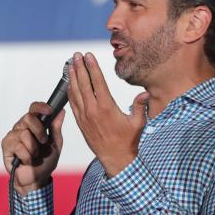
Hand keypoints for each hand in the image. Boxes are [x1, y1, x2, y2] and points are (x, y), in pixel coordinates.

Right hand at [1, 102, 64, 194]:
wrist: (37, 179)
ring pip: (24, 133)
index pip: (34, 108)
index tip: (49, 111)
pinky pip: (18, 146)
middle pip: (28, 117)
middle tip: (44, 141)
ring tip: (34, 156)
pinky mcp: (6, 145)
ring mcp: (13, 135)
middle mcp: (22, 127)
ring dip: (33, 148)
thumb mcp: (55, 144)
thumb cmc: (45, 162)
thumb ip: (56, 128)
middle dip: (39, 130)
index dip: (41, 107)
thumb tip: (61, 111)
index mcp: (34, 124)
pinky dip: (26, 156)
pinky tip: (26, 161)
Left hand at [67, 52, 148, 176]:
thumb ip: (139, 106)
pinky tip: (69, 84)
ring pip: (75, 93)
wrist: (115, 159)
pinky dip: (70, 92)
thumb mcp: (138, 123)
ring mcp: (85, 117)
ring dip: (72, 77)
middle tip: (76, 55)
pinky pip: (73, 104)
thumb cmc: (128, 140)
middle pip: (83, 84)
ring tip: (70, 65)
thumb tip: (145, 93)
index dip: (92, 67)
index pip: (97, 82)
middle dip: (79, 68)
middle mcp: (93, 110)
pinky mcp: (81, 123)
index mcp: (107, 107)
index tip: (88, 56)